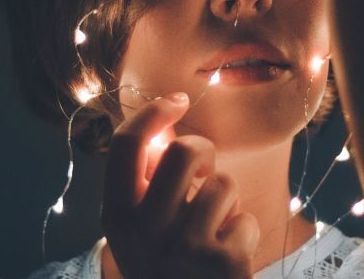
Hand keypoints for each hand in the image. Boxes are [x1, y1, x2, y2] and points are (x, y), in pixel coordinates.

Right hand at [101, 92, 259, 278]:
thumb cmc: (165, 265)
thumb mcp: (138, 228)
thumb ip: (144, 182)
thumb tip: (163, 128)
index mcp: (117, 214)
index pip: (127, 145)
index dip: (153, 114)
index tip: (177, 100)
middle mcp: (144, 228)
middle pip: (186, 151)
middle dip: (205, 154)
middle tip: (204, 173)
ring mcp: (184, 246)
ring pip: (223, 184)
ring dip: (227, 203)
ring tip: (214, 229)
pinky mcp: (222, 261)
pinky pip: (247, 218)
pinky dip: (244, 234)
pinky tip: (228, 257)